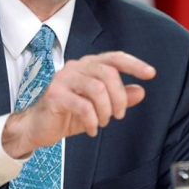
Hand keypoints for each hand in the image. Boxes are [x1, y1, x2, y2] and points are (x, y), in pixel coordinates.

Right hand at [2, 51, 155, 157]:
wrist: (37, 127)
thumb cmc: (66, 114)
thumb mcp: (98, 107)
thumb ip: (119, 98)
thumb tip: (141, 91)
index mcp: (87, 66)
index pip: (114, 58)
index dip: (134, 64)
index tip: (151, 74)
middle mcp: (75, 68)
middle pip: (108, 73)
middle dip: (119, 97)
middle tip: (118, 115)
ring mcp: (63, 80)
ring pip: (97, 89)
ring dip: (106, 111)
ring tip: (103, 123)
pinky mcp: (55, 96)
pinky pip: (83, 106)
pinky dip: (92, 121)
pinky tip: (91, 129)